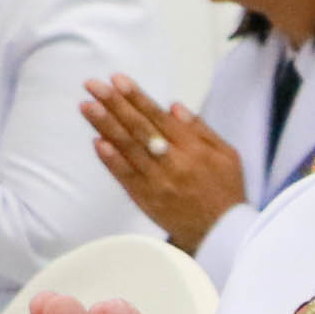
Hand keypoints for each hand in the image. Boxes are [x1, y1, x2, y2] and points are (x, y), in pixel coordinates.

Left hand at [83, 77, 248, 255]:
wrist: (221, 233)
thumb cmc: (226, 191)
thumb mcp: (227, 156)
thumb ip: (201, 130)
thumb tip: (174, 107)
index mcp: (195, 150)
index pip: (159, 118)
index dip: (137, 98)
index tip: (118, 80)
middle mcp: (174, 164)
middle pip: (139, 129)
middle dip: (115, 104)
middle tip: (93, 85)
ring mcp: (158, 182)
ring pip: (128, 149)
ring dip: (105, 126)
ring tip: (87, 106)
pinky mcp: (146, 199)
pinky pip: (125, 176)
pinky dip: (110, 159)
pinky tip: (97, 141)